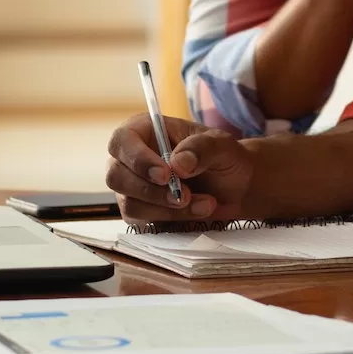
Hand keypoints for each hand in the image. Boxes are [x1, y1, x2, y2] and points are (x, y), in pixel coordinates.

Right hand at [105, 113, 255, 223]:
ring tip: (205, 204)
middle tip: (186, 196)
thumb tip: (177, 163)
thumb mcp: (222, 145)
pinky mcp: (140, 212)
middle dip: (151, 191)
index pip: (121, 141)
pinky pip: (142, 222)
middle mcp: (131, 158)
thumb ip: (201, 148)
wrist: (236, 188)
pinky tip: (198, 212)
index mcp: (144, 131)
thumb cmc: (225, 158)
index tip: (165, 175)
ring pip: (130, 204)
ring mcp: (132, 187)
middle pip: (116, 176)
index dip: (137, 159)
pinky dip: (172, 220)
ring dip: (167, 209)